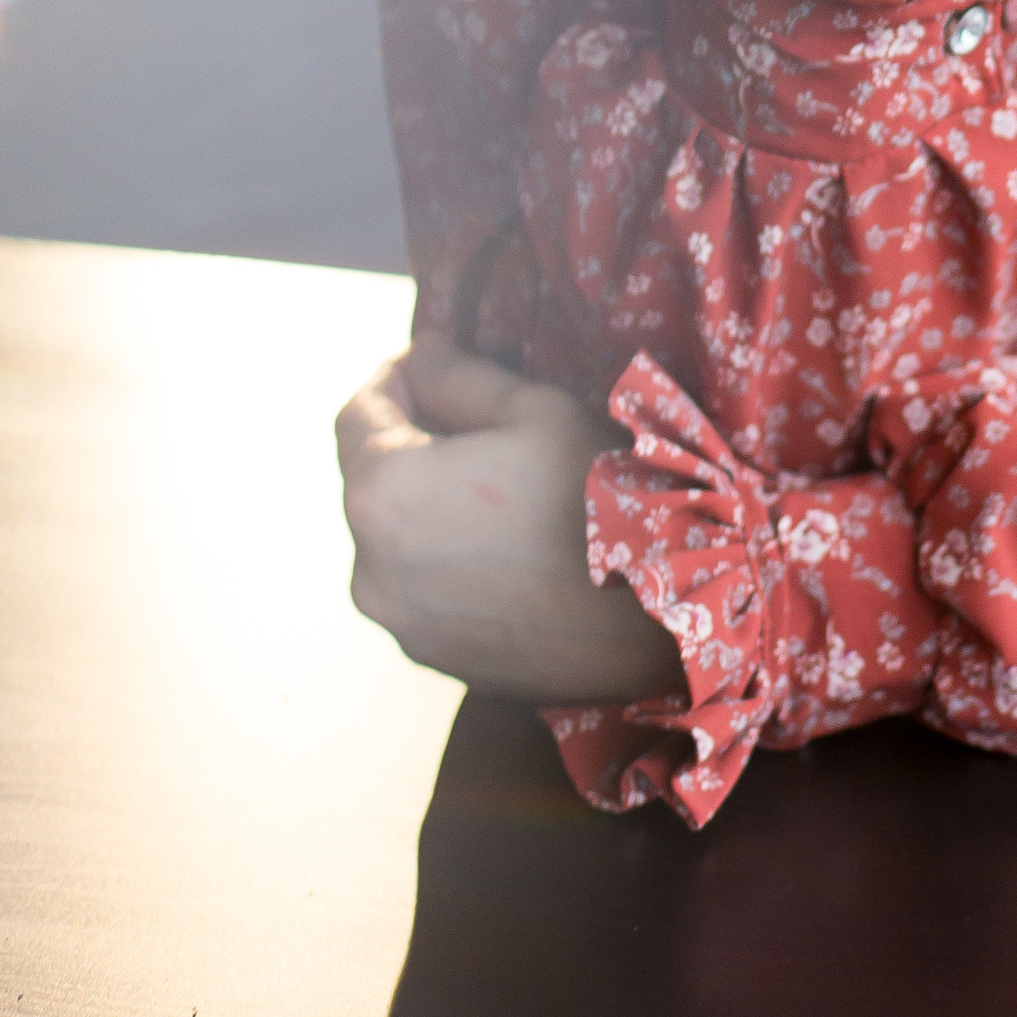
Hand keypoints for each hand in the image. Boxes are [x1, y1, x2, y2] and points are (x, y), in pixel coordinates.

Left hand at [335, 331, 681, 701]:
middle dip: (415, 440)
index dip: (394, 378)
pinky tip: (511, 547)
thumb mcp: (531, 407)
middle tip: (478, 421)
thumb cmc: (594, 496)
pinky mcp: (436, 659)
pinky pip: (425, 589)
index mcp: (383, 494)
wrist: (657, 616)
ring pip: (398, 538)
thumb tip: (422, 358)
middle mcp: (370, 568)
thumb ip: (457, 376)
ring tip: (501, 489)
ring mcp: (401, 623)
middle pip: (374, 479)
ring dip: (431, 504)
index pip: (358, 414)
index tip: (433, 363)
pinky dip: (450, 559)